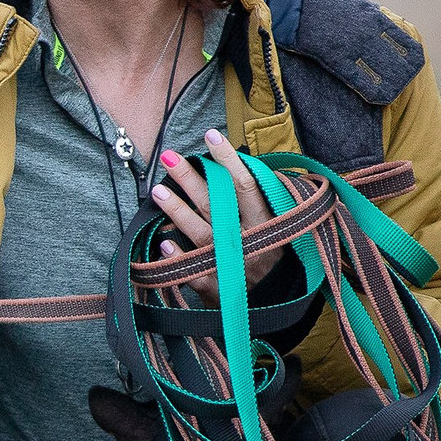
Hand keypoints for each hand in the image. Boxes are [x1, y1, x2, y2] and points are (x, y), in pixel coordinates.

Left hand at [149, 129, 280, 300]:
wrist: (283, 305)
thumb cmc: (276, 256)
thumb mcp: (282, 227)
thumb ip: (264, 199)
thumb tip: (242, 164)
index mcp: (267, 224)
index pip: (246, 186)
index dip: (228, 161)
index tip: (211, 136)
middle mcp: (249, 242)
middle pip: (218, 206)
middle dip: (192, 180)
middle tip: (169, 157)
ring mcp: (233, 266)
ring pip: (203, 235)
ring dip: (178, 212)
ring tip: (157, 190)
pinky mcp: (219, 290)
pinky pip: (197, 276)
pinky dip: (181, 260)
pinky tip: (162, 243)